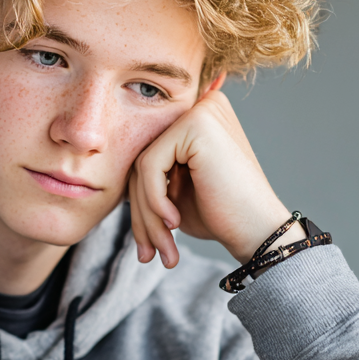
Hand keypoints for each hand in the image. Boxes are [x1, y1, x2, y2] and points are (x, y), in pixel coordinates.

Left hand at [128, 87, 300, 267]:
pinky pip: (150, 166)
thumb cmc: (221, 216)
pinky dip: (154, 201)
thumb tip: (98, 167)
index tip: (147, 242)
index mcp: (197, 118)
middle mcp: (200, 106)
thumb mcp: (175, 193)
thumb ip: (149, 174)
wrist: (259, 233)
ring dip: (146, 215)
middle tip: (148, 253)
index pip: (147, 156)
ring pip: (142, 166)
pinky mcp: (196, 125)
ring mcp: (200, 111)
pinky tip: (174, 222)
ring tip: (162, 249)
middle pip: (142, 160)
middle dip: (141, 213)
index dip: (140, 202)